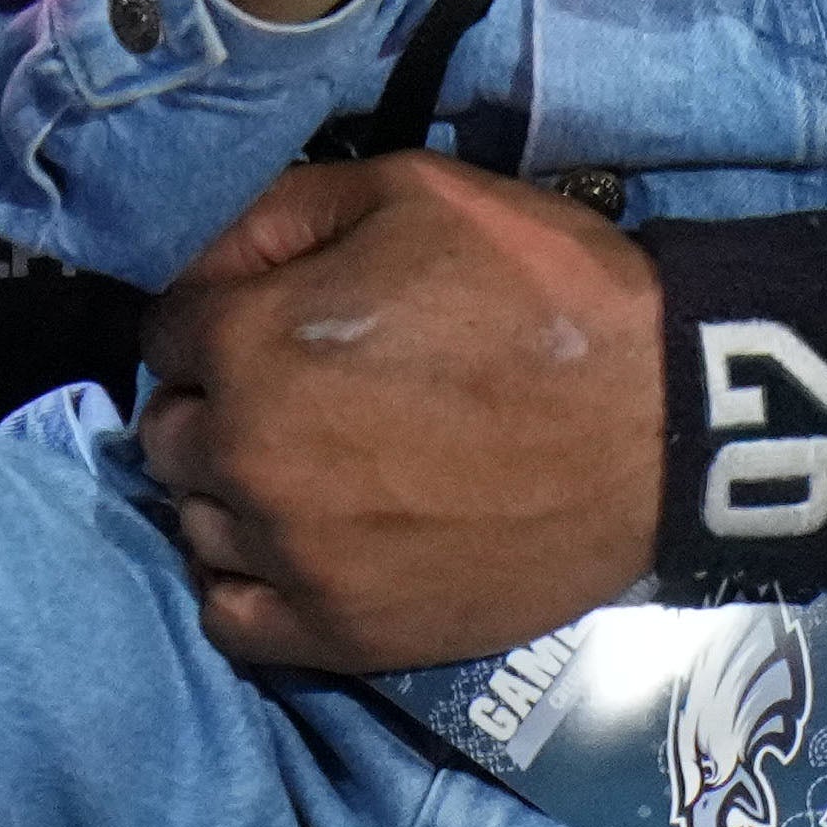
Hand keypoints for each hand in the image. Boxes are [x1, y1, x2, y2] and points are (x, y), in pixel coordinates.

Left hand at [134, 152, 663, 671]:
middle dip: (219, 400)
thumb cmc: (539, 290)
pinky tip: (295, 547)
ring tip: (311, 466)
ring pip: (198, 522)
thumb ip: (280, 212)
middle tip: (296, 389)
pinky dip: (246, 581)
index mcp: (252, 345)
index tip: (273, 315)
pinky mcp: (346, 633)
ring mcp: (296, 556)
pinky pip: (233, 619)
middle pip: (172, 430)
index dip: (219, 312)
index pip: (166, 329)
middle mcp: (250, 458)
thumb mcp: (408, 193)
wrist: (660, 419)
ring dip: (233, 490)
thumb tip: (202, 258)